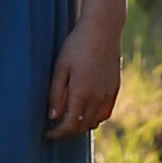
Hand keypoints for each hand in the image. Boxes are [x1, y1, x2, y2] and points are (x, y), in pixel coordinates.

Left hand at [44, 15, 123, 140]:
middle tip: (55, 129)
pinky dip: (95, 118)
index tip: (47, 133)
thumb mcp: (60, 67)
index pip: (69, 125)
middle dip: (67, 132)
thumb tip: (52, 117)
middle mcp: (97, 98)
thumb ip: (56, 94)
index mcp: (81, 94)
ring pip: (95, 122)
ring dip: (81, 126)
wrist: (103, 29)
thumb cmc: (77, 45)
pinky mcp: (115, 88)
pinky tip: (86, 113)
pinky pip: (106, 112)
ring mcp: (108, 94)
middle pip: (82, 127)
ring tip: (68, 120)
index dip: (57, 133)